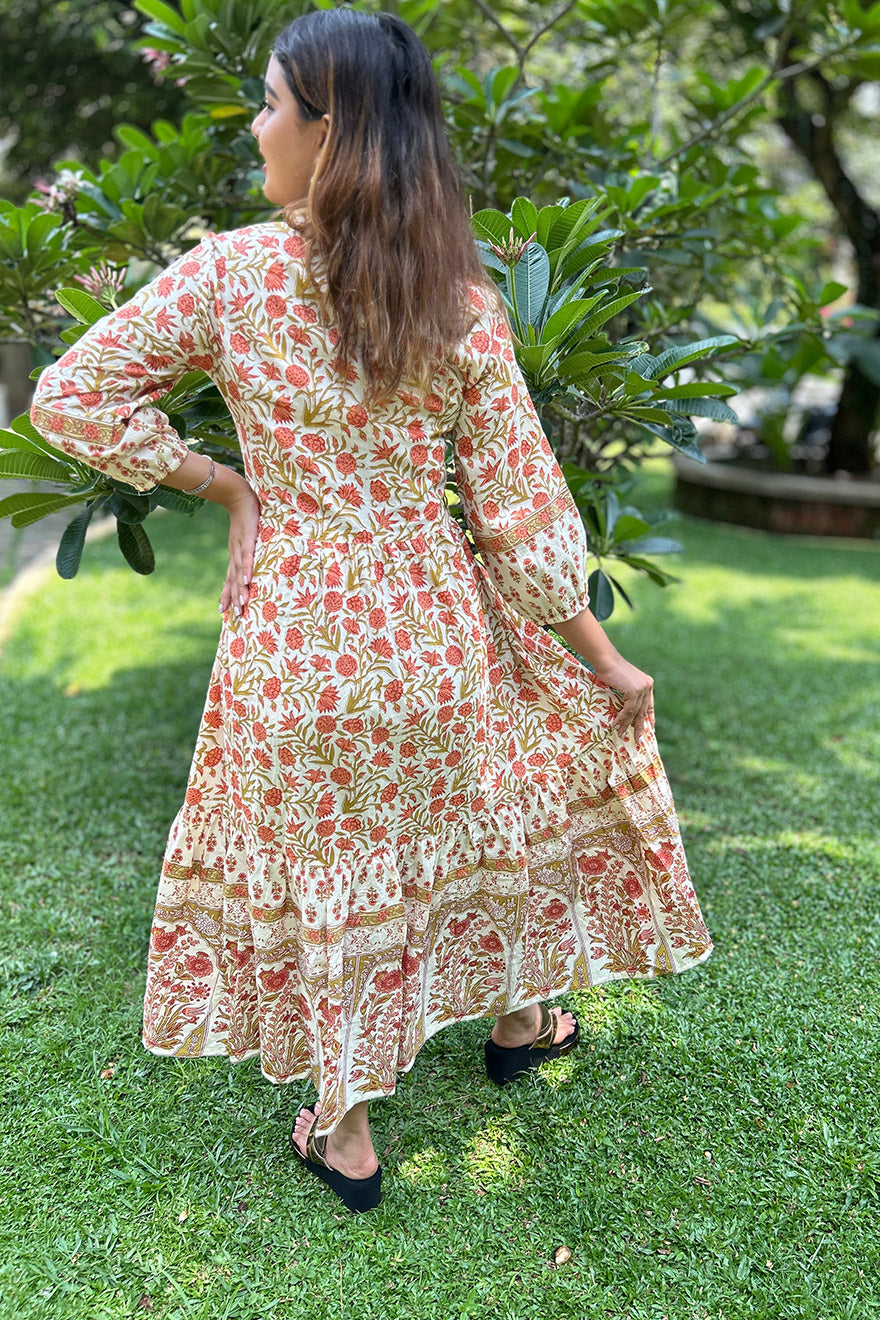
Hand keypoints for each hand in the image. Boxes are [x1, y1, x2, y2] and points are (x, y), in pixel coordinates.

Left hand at [220, 489, 260, 618]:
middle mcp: (235, 555)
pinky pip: (248, 556)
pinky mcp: (247, 539)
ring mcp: (240, 547)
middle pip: (233, 580)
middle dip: (234, 598)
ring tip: (242, 604)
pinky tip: (247, 580)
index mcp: (234, 555)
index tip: (224, 612)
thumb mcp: (244, 537)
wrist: (237, 495)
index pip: (229, 579)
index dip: (227, 595)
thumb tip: (251, 562)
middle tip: (235, 616)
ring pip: (239, 572)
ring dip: (240, 589)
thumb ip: (247, 549)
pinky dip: (247, 568)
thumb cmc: (244, 516)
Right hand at [592, 655, 653, 742]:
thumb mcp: (622, 684)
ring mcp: (642, 689)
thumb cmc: (610, 671)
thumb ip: (628, 695)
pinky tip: (616, 725)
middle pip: (643, 712)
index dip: (649, 719)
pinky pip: (628, 710)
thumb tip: (626, 712)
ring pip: (635, 713)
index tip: (648, 730)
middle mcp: (647, 686)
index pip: (649, 706)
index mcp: (647, 684)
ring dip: (627, 726)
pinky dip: (621, 719)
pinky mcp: (634, 691)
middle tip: (638, 741)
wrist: (606, 660)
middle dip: (640, 727)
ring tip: (622, 736)